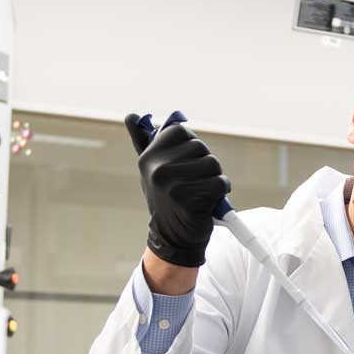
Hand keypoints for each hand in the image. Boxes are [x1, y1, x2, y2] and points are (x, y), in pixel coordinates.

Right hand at [124, 115, 230, 267]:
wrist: (173, 237)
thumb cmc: (167, 199)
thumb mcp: (152, 170)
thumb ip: (144, 142)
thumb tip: (131, 115)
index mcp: (148, 158)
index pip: (180, 131)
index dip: (190, 145)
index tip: (186, 162)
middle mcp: (158, 169)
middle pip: (200, 147)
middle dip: (204, 163)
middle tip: (194, 182)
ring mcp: (173, 185)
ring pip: (212, 163)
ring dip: (214, 177)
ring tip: (201, 191)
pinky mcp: (191, 200)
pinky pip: (220, 182)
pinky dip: (221, 191)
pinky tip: (209, 201)